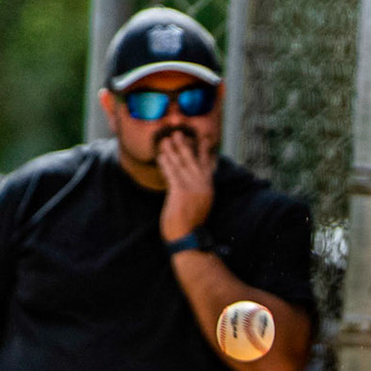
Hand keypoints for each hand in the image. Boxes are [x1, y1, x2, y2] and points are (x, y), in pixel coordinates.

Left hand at [156, 128, 216, 243]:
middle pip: (193, 160)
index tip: (202, 138)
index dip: (204, 150)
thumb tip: (189, 181)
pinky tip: (161, 156)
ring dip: (172, 151)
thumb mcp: (199, 205)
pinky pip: (172, 173)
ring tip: (166, 140)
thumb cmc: (190, 225)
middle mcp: (202, 186)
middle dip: (185, 145)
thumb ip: (197, 191)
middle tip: (178, 133)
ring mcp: (192, 188)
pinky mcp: (181, 192)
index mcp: (208, 188)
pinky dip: (166, 163)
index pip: (207, 164)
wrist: (187, 238)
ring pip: (181, 165)